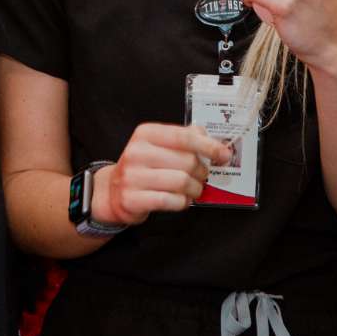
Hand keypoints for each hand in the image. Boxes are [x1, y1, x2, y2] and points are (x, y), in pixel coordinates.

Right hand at [91, 124, 230, 226]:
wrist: (112, 191)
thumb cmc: (143, 167)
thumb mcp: (158, 145)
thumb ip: (184, 138)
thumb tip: (210, 139)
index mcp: (145, 133)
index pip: (183, 136)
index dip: (208, 146)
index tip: (223, 154)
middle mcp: (137, 152)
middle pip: (187, 161)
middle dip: (201, 172)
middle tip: (202, 176)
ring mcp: (133, 176)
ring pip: (182, 182)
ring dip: (195, 189)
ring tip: (193, 190)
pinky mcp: (133, 199)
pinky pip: (172, 201)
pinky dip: (183, 202)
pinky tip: (182, 200)